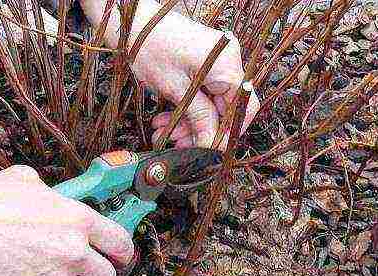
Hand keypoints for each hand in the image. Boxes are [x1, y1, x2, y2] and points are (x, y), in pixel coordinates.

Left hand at [80, 0, 260, 148]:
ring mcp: (217, 61)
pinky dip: (186, 108)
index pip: (244, 107)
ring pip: (211, 103)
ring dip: (189, 122)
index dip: (229, 132)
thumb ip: (199, 117)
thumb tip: (212, 144)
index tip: (211, 150)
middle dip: (201, 129)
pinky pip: (202, 92)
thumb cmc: (150, 48)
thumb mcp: (175, 89)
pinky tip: (166, 120)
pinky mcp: (204, 63)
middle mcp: (227, 61)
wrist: (133, 23)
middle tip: (178, 144)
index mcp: (226, 64)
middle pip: (225, 107)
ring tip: (164, 133)